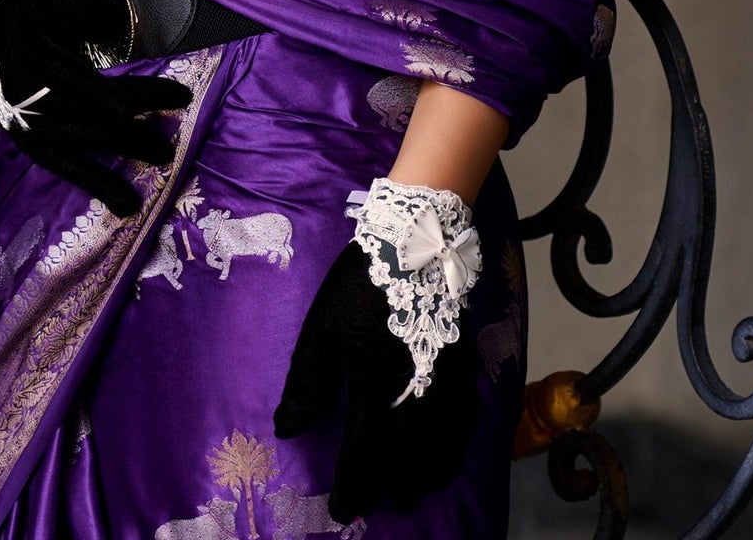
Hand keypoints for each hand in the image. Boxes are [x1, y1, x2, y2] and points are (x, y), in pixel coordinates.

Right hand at [0, 0, 191, 217]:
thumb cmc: (22, 17)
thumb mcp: (44, 0)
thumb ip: (77, 6)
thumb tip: (112, 4)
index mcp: (34, 61)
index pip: (82, 83)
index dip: (117, 96)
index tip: (169, 99)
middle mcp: (30, 100)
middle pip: (86, 122)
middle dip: (128, 137)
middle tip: (167, 149)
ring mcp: (29, 125)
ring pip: (77, 152)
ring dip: (111, 171)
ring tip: (146, 190)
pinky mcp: (29, 142)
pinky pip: (62, 167)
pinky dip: (93, 183)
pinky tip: (124, 203)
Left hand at [273, 238, 478, 521]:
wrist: (414, 242)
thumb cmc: (360, 285)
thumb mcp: (321, 332)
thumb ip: (306, 385)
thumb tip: (286, 430)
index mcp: (375, 389)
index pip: (364, 458)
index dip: (353, 489)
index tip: (343, 511)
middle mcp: (416, 395)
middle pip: (404, 459)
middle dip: (388, 487)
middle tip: (378, 505)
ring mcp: (446, 383)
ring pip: (439, 448)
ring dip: (424, 477)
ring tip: (412, 495)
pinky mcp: (464, 366)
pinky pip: (466, 422)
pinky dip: (455, 449)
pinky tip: (448, 457)